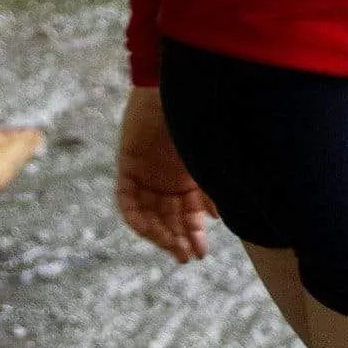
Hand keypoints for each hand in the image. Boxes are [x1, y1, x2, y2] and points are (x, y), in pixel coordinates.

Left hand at [117, 87, 214, 262]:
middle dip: (179, 238)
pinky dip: (138, 218)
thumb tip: (220, 218)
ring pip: (150, 214)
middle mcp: (167, 178)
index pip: (190, 213)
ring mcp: (147, 173)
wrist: (178, 91)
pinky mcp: (128, 167)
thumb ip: (213, 189)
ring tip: (173, 249)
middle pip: (170, 217)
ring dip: (160, 234)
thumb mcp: (210, 161)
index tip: (201, 253)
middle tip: (186, 257)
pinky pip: (128, 200)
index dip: (194, 234)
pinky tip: (152, 231)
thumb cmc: (202, 121)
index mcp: (189, 176)